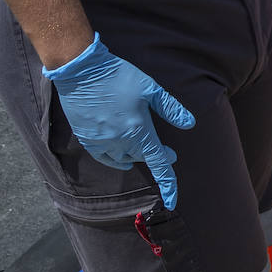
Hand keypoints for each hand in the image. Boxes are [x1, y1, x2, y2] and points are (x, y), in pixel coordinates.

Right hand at [44, 34, 195, 209]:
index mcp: (139, 131)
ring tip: (143, 148)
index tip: (172, 202)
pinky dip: (114, 158)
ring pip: (123, 158)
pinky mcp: (87, 137)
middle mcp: (120, 141)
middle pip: (143, 157)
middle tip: (167, 150)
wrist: (82, 70)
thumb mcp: (151, 88)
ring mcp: (101, 141)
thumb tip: (190, 124)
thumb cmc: (120, 76)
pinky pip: (103, 156)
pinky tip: (119, 153)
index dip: (169, 184)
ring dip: (135, 155)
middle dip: (155, 155)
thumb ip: (171, 108)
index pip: (159, 164)